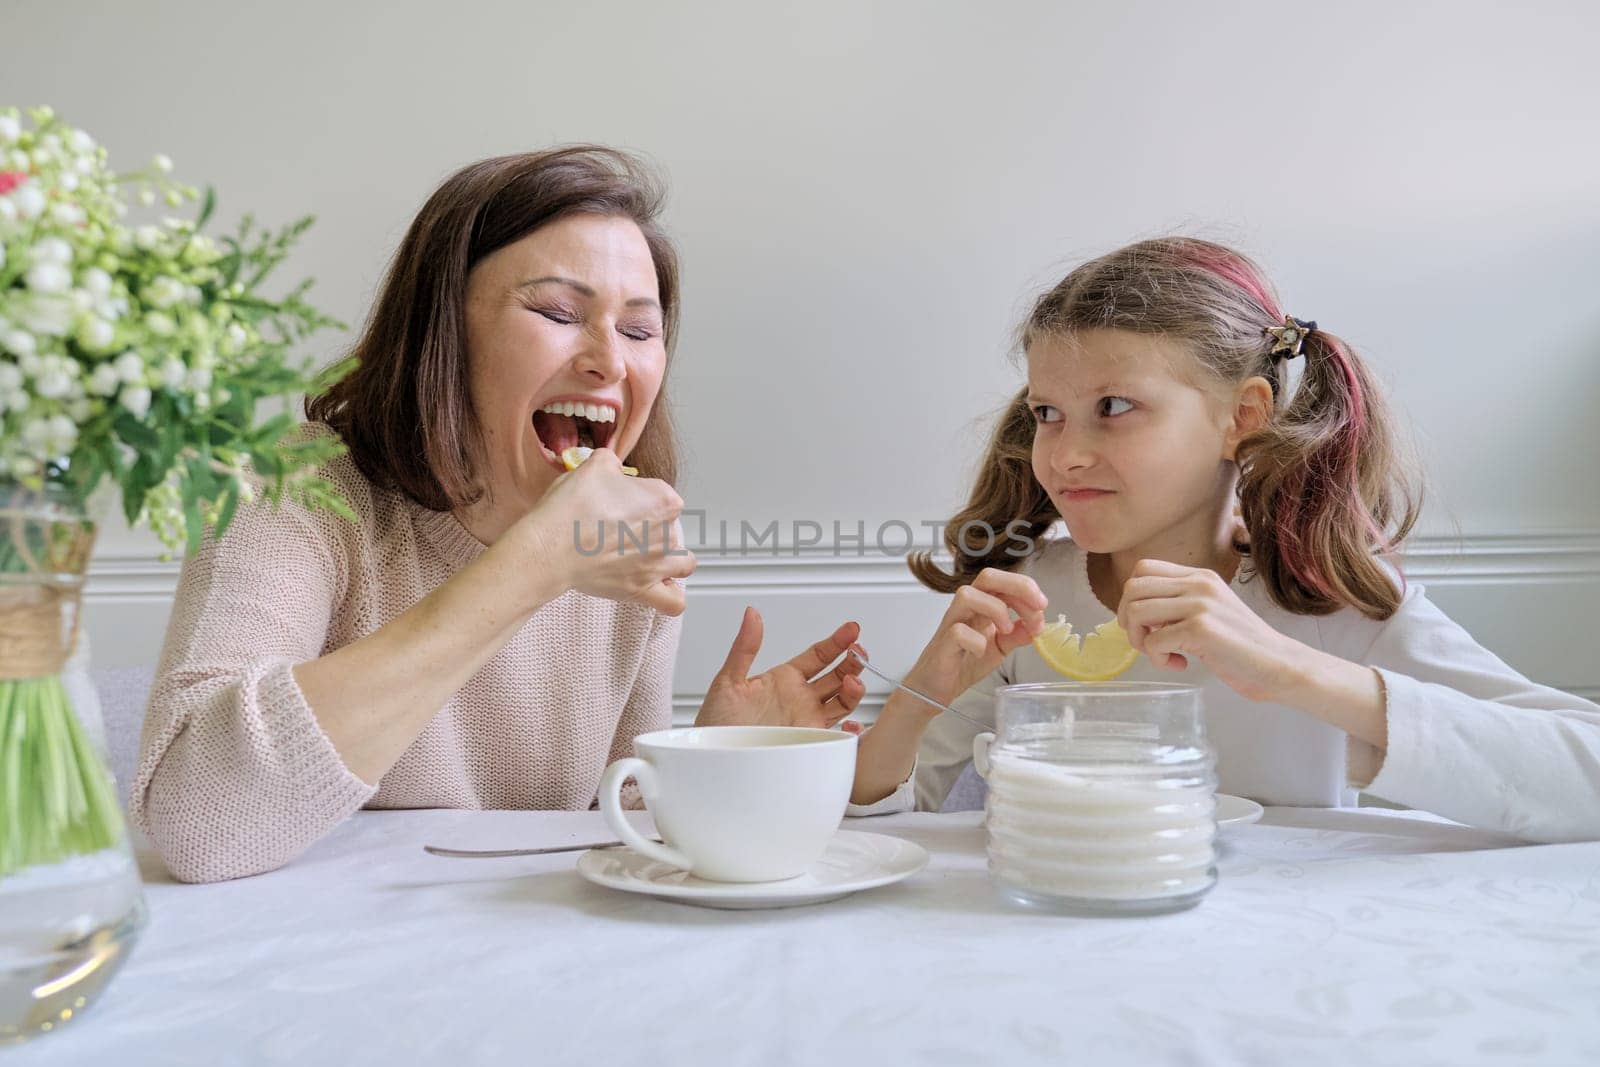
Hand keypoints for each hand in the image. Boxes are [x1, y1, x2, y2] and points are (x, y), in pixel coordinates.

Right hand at [520, 448, 694, 614]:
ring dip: (670, 559)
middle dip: (649, 526)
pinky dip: (670, 596)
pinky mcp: (643, 589)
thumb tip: (613, 468)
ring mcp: (657, 564)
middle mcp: (667, 533)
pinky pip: (673, 602)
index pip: (661, 494)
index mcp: (663, 499)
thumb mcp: (594, 466)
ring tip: (647, 555)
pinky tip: (660, 587)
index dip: (639, 496)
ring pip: (682, 563)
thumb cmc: (570, 510)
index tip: (619, 500)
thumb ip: (613, 462)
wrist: (550, 547)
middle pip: (670, 527)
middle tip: (619, 527)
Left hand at [696, 608, 865, 728]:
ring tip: (853, 680)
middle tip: (858, 650)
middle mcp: (799, 699)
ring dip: (853, 688)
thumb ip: (744, 647)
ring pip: (842, 701)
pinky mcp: (809, 743)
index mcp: (784, 679)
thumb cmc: (716, 724)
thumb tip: (751, 615)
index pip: (818, 656)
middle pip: (837, 676)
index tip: (851, 629)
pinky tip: (854, 720)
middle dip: (852, 661)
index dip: (836, 642)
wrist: (713, 760)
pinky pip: (838, 735)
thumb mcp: (728, 681)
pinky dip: (851, 729)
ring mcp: (806, 721)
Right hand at [903, 568, 1046, 706]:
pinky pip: (957, 632)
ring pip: (967, 595)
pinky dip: (976, 641)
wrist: (934, 688)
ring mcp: (952, 624)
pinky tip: (982, 652)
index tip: (1043, 607)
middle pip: (987, 577)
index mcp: (980, 605)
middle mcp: (965, 609)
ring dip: (996, 609)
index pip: (1003, 581)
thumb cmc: (963, 663)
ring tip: (1007, 630)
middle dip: (1018, 586)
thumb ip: (1017, 635)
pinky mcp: (943, 645)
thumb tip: (1038, 624)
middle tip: (1038, 607)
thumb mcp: (999, 647)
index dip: (1026, 588)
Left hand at [1116, 559, 1308, 701]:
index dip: (1132, 597)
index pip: (1143, 568)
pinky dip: (1158, 659)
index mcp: (1200, 576)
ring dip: (1140, 641)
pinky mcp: (1200, 629)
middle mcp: (1199, 584)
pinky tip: (1180, 664)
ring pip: (1136, 612)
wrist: (1279, 665)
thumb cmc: (1242, 645)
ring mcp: (1200, 605)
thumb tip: (1136, 612)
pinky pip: (1152, 641)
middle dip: (1128, 619)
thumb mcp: (1210, 610)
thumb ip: (1179, 604)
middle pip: (1132, 588)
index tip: (1145, 622)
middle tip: (1146, 640)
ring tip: (1162, 654)